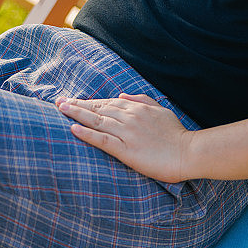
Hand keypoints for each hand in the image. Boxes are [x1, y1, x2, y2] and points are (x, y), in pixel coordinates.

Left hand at [56, 94, 193, 182]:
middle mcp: (130, 117)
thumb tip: (123, 95)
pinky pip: (103, 140)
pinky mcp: (126, 150)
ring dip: (78, 114)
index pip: (108, 102)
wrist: (188, 152)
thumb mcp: (161, 111)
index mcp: (138, 108)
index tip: (75, 100)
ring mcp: (127, 133)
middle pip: (99, 109)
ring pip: (98, 120)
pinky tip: (74, 129)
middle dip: (78, 105)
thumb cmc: (176, 134)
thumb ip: (142, 101)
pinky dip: (87, 133)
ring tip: (61, 109)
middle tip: (59, 102)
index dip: (90, 102)